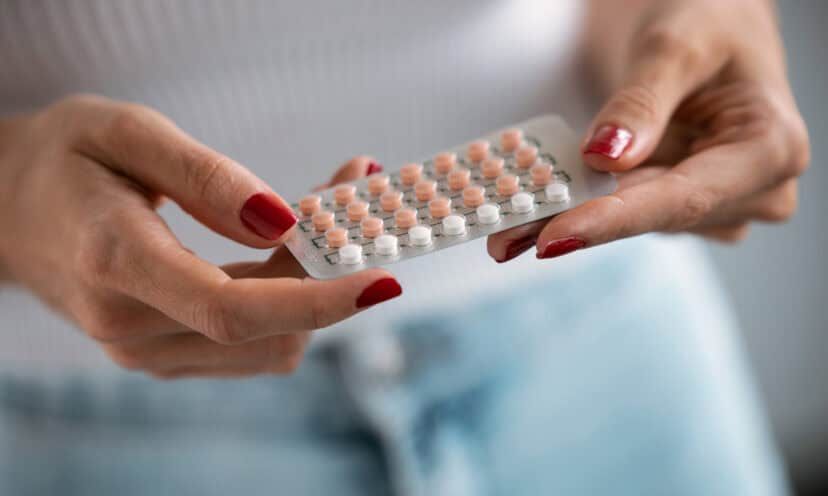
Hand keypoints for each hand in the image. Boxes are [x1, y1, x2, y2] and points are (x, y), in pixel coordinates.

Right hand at [0, 95, 400, 377]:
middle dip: (328, 273)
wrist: (8, 209)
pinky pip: (249, 344)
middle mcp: (131, 327)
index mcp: (116, 265)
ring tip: (320, 219)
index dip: (319, 300)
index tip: (384, 277)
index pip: (235, 310)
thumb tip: (284, 223)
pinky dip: (287, 304)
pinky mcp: (163, 354)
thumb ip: (206, 178)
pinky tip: (290, 254)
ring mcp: (145, 351)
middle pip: (266, 326)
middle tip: (354, 198)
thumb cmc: (63, 159)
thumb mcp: (125, 132)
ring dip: (312, 289)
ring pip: (268, 344)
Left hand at [488, 0, 809, 261]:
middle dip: (573, 223)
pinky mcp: (678, 200)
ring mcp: (715, 201)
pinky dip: (578, 205)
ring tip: (507, 227)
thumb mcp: (675, 47)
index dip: (615, 219)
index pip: (684, 197)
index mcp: (770, 149)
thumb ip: (641, 104)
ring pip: (630, 218)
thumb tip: (604, 157)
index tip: (555, 236)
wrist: (708, 26)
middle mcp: (752, 189)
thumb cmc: (708, 21)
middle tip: (504, 238)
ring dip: (568, 217)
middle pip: (651, 215)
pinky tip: (533, 212)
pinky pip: (623, 207)